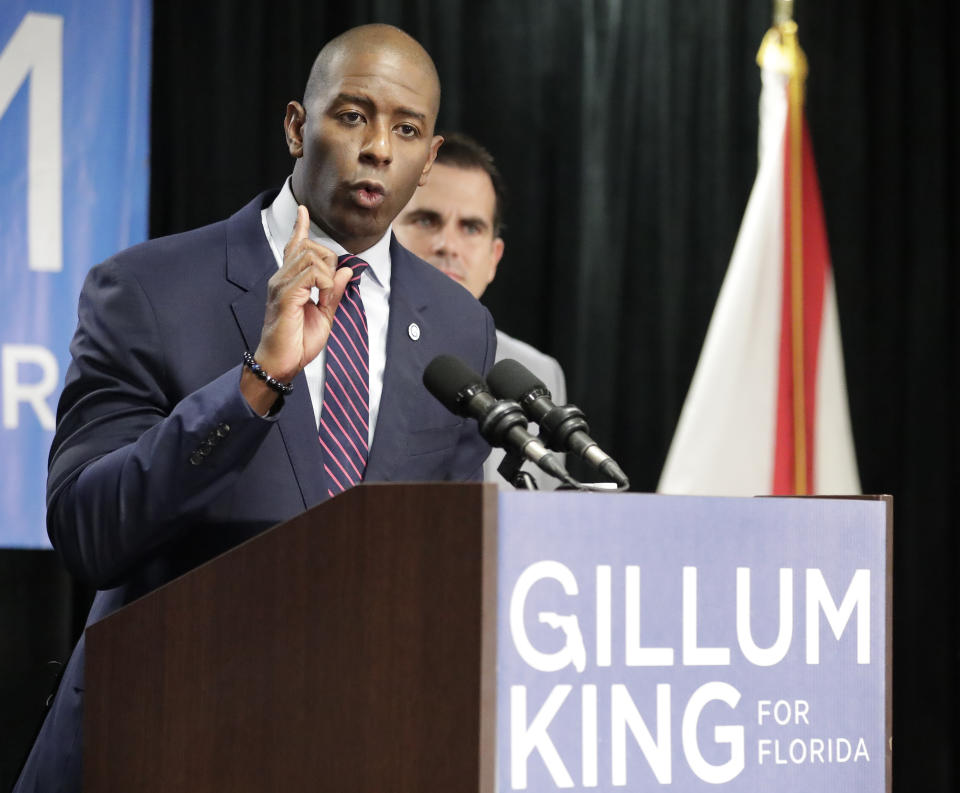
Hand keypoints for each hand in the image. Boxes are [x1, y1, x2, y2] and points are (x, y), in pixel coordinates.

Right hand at [241, 205, 352, 411]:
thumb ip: (335, 292)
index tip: (303, 210)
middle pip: (310, 248)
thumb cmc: (298, 343)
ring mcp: (280, 285)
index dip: (300, 227)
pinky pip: (311, 275)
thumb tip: (346, 271)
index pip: (293, 246)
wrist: (281, 364)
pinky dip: (324, 286)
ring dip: (327, 277)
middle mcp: (281, 278)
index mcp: (289, 281)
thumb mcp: (325, 315)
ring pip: (311, 257)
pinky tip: (321, 301)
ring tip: (324, 300)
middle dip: (330, 263)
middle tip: (329, 293)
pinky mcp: (285, 296)